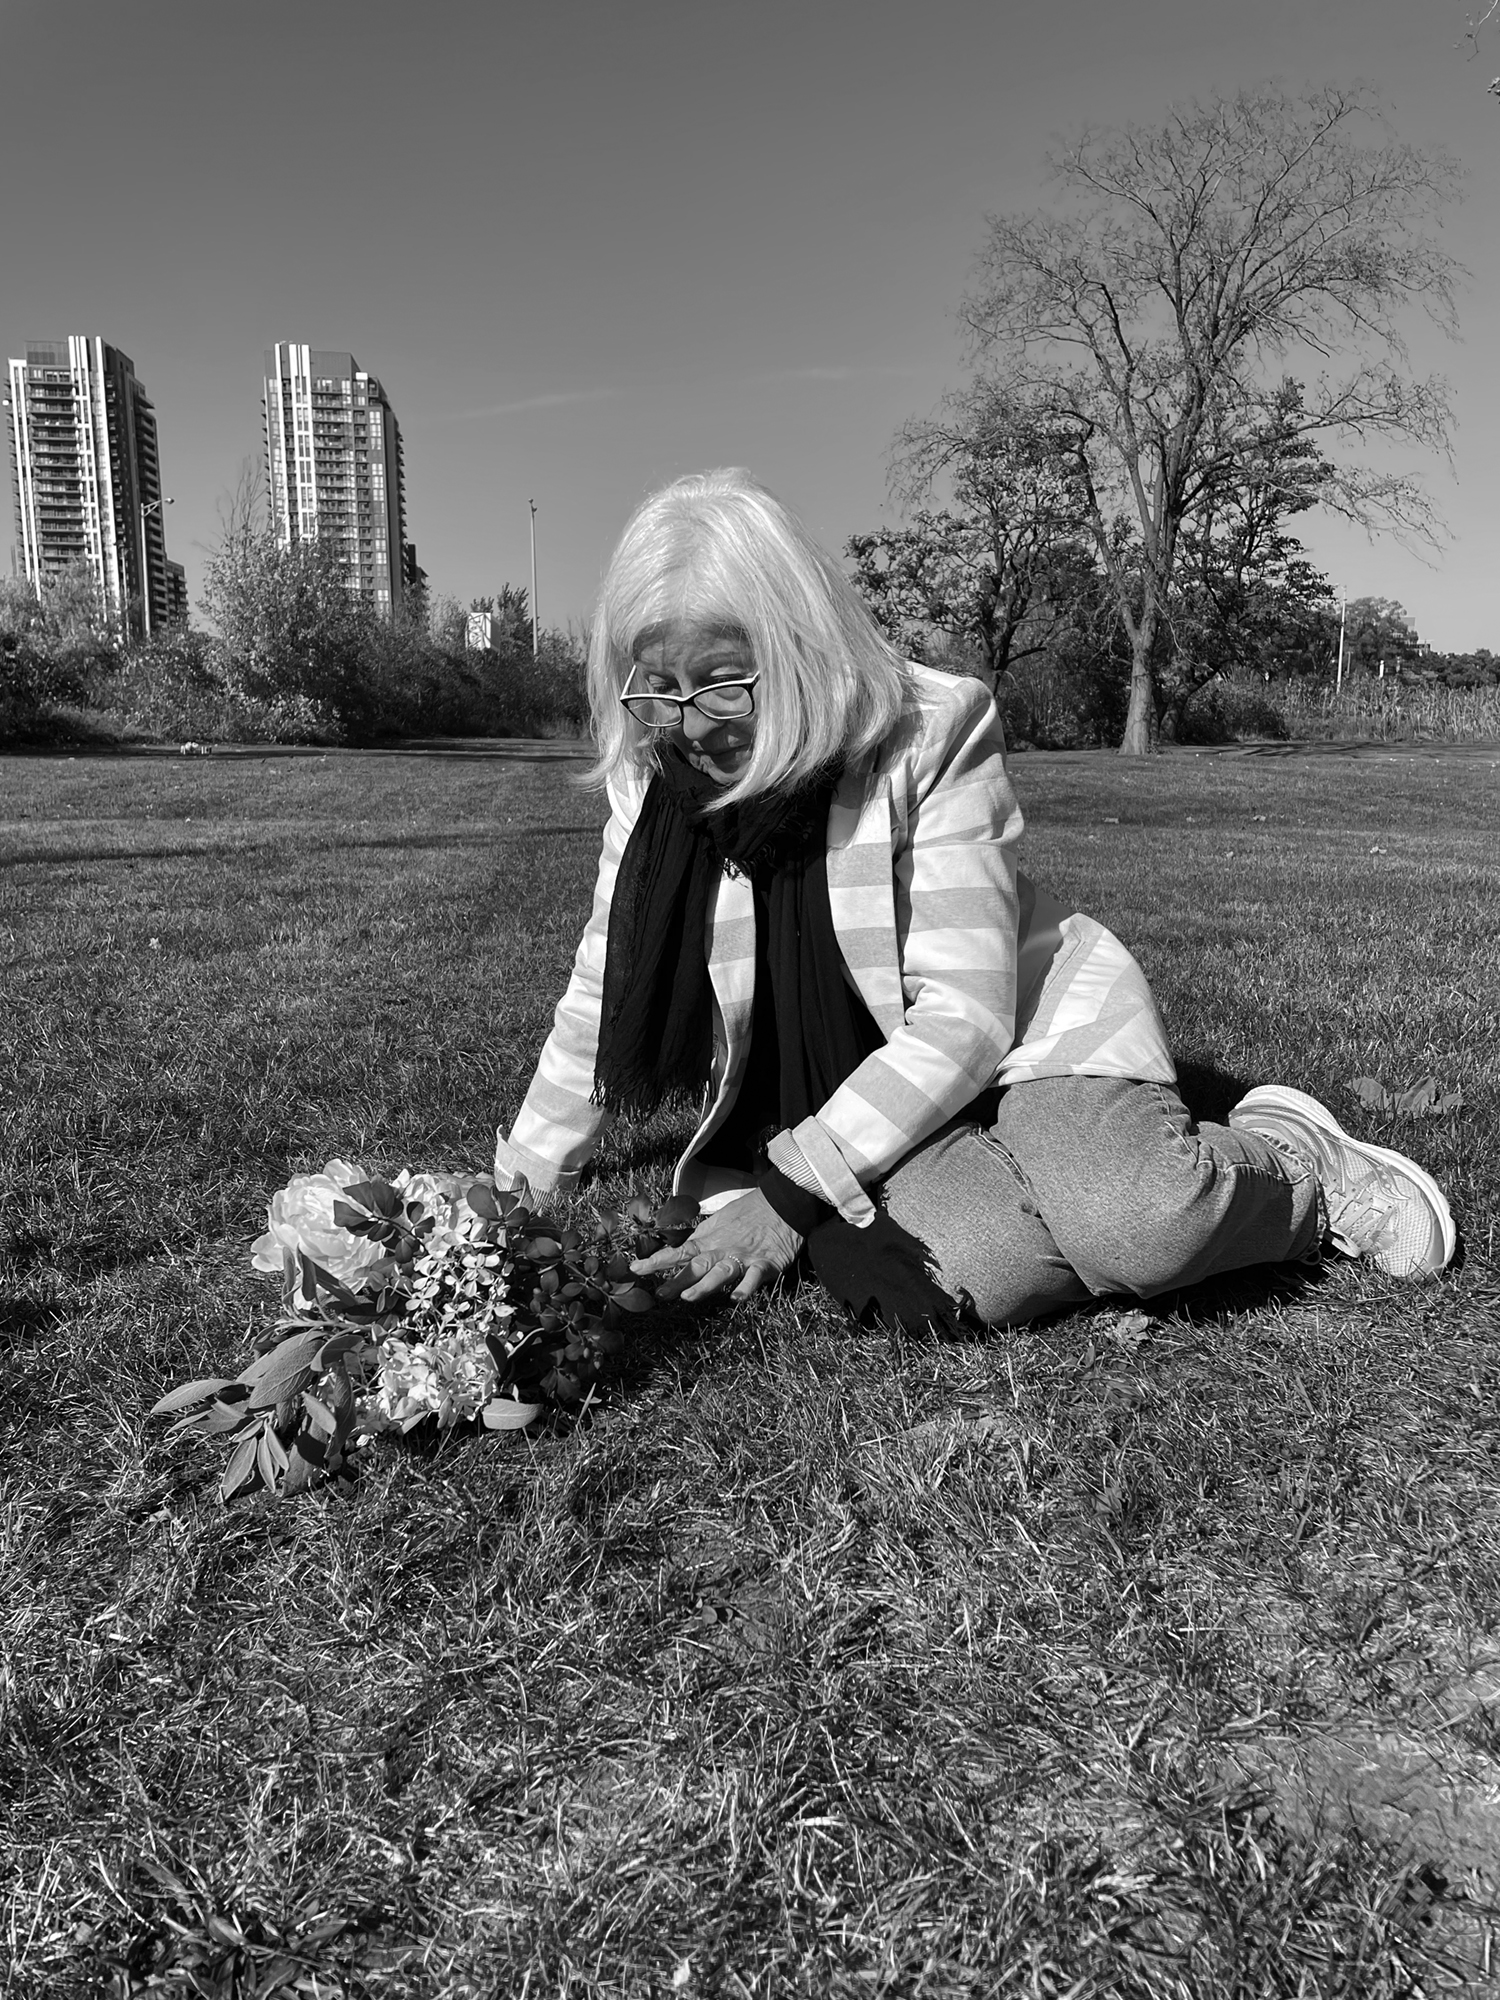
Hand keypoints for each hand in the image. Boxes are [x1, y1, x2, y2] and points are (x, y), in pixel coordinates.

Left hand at [631, 1188, 802, 1302]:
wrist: (782, 1203)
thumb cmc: (749, 1211)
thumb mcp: (720, 1221)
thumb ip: (701, 1238)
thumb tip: (680, 1250)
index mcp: (711, 1240)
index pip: (680, 1252)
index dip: (657, 1261)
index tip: (635, 1269)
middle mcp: (723, 1250)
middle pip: (697, 1266)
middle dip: (677, 1280)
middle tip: (659, 1293)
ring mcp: (743, 1257)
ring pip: (721, 1273)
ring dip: (704, 1285)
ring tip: (688, 1297)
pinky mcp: (765, 1264)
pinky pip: (754, 1278)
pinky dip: (745, 1288)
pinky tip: (735, 1298)